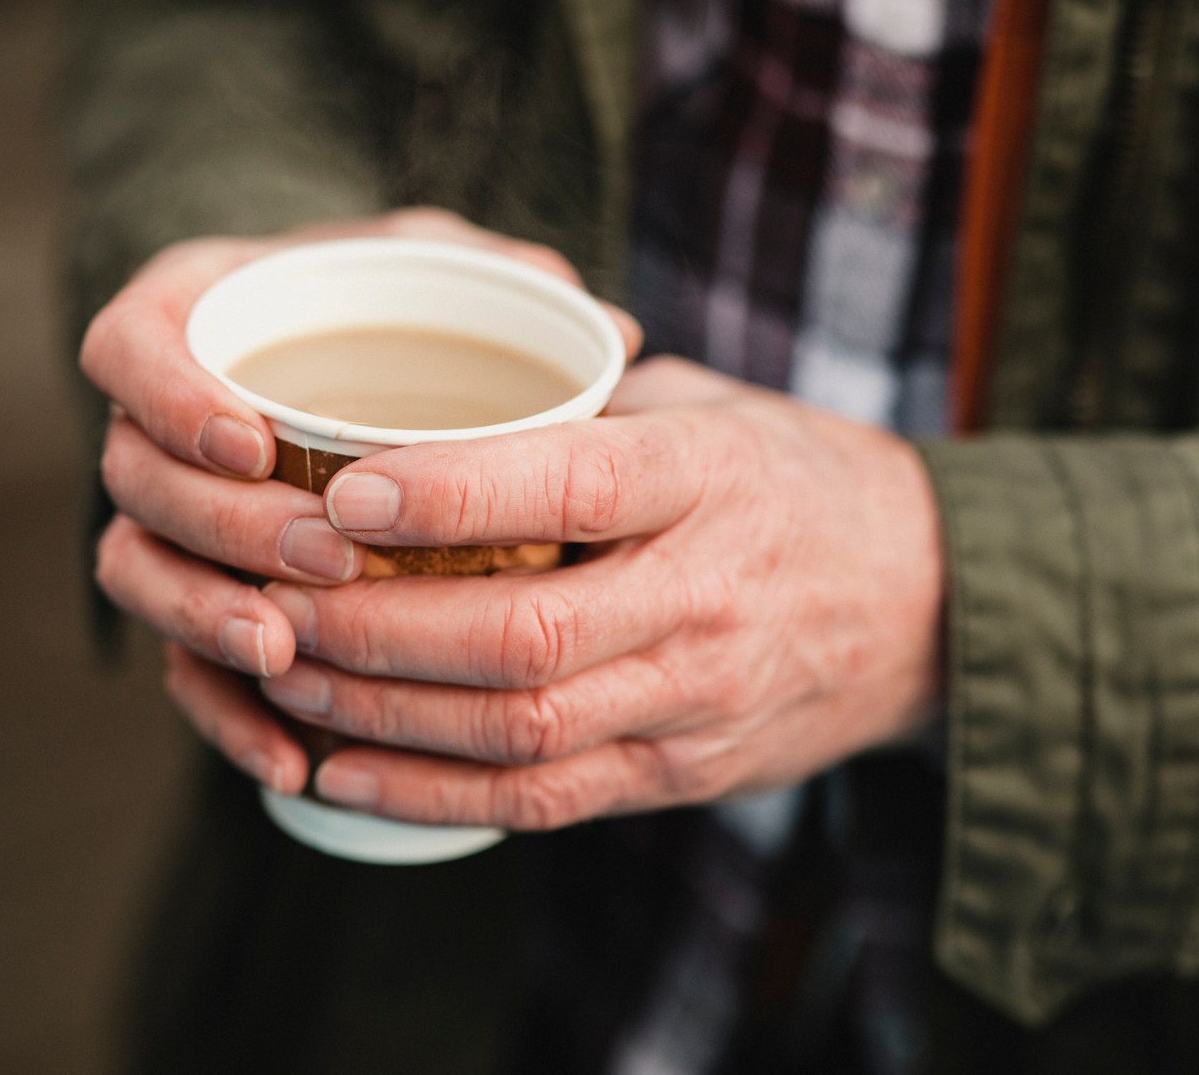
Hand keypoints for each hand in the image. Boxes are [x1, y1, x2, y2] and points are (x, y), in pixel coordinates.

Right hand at [81, 208, 641, 790]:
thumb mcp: (448, 272)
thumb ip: (503, 280)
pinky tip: (289, 762)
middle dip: (221, 526)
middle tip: (323, 556)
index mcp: (199, 322)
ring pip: (141, 573)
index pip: (130, 347)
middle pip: (136, 479)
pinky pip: (183, 667)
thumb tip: (617, 338)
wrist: (379, 377)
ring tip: (285, 654)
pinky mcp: (199, 601)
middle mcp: (162, 423)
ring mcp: (172, 519)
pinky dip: (229, 715)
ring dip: (205, 620)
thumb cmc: (411, 315)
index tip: (254, 440)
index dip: (171, 395)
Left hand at [161, 356, 946, 826]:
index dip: (448, 493)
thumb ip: (588, 406)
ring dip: (381, 714)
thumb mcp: (713, 408)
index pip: (571, 486)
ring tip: (282, 676)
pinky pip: (545, 799)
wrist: (926, 603)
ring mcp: (700, 700)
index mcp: (712, 479)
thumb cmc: (793, 481)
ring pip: (520, 731)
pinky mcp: (684, 774)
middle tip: (272, 594)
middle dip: (373, 625)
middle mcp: (708, 596)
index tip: (341, 489)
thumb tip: (424, 399)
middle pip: (520, 636)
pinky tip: (338, 771)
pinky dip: (430, 794)